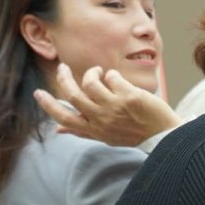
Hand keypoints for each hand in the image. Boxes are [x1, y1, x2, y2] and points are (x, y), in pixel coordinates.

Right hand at [33, 64, 179, 147]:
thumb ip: (82, 131)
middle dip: (64, 78)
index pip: (65, 118)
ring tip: (99, 73)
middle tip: (63, 67)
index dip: (48, 105)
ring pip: (90, 82)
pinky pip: (112, 77)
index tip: (38, 93)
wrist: (166, 136)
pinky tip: (118, 79)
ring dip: (92, 72)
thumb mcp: (105, 136)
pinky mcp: (129, 96)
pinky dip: (112, 75)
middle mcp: (102, 119)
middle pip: (73, 95)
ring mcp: (115, 107)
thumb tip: (57, 130)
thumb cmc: (134, 134)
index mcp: (94, 130)